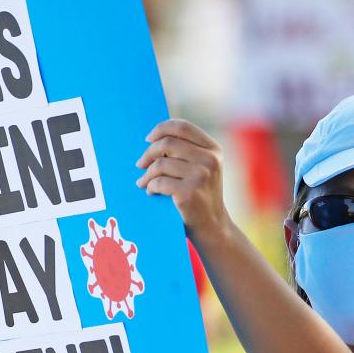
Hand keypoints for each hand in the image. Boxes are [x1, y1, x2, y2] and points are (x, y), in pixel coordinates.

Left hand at [136, 119, 230, 241]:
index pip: (182, 127)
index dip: (161, 129)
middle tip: (140, 164)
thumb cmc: (201, 194)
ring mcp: (200, 176)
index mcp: (213, 149)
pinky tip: (151, 192)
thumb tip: (152, 138)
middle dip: (148, 153)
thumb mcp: (202, 168)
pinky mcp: (189, 193)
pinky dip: (150, 187)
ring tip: (143, 181)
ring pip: (160, 164)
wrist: (213, 226)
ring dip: (147, 174)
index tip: (148, 139)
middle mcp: (210, 160)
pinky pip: (158, 182)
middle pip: (167, 144)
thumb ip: (186, 151)